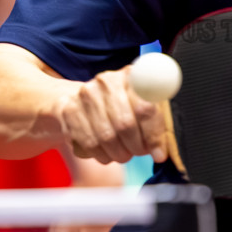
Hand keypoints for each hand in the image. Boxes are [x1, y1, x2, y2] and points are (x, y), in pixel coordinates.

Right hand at [54, 69, 168, 164]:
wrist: (78, 100)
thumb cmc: (121, 107)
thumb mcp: (142, 106)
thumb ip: (156, 121)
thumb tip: (162, 151)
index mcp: (132, 75)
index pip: (146, 107)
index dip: (154, 134)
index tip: (159, 154)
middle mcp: (107, 81)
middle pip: (125, 124)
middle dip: (136, 146)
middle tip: (139, 152)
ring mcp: (86, 94)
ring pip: (107, 137)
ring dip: (119, 153)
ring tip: (123, 153)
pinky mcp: (69, 111)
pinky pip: (89, 144)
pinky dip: (101, 155)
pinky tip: (106, 152)